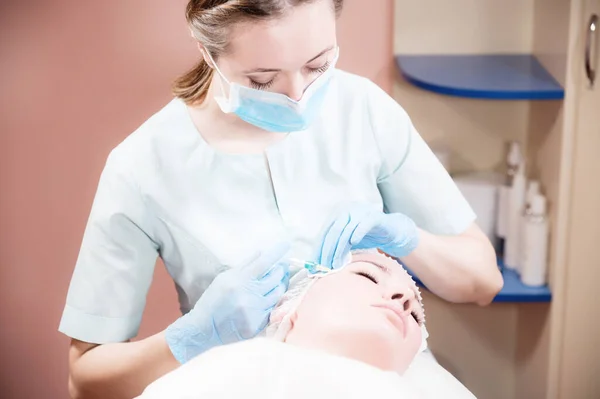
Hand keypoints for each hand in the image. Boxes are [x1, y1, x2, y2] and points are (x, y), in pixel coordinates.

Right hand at [165, 242, 289, 363]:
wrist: (203, 330)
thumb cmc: (213, 301)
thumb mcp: (224, 278)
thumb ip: (245, 266)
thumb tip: (262, 253)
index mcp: (239, 281)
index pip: (263, 263)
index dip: (276, 252)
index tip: (286, 244)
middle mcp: (248, 296)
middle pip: (275, 278)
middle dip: (281, 270)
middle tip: (283, 266)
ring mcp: (254, 312)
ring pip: (277, 294)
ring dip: (280, 286)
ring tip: (278, 281)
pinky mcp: (256, 325)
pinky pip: (272, 310)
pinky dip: (272, 302)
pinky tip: (270, 298)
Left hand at [315, 203, 418, 268]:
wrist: (391, 231)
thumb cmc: (367, 236)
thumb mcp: (348, 241)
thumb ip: (335, 248)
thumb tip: (318, 264)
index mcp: (338, 215)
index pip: (325, 232)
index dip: (319, 249)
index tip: (315, 264)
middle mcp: (348, 211)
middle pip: (333, 232)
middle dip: (327, 251)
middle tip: (325, 266)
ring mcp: (361, 212)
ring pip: (346, 230)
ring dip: (339, 249)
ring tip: (336, 264)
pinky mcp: (375, 217)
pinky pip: (364, 224)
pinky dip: (357, 233)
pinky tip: (353, 243)